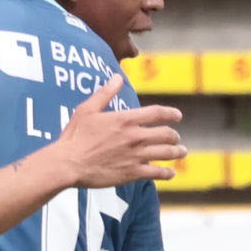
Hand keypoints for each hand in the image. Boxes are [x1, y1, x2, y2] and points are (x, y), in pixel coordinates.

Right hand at [54, 76, 185, 187]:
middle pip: (166, 134)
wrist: (68, 163)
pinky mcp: (133, 173)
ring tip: (182, 152)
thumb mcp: (87, 109)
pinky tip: (171, 173)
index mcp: (125, 120)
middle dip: (174, 135)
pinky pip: (157, 173)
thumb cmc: (74, 136)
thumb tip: (117, 77)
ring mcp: (136, 156)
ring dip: (177, 152)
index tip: (178, 116)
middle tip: (176, 138)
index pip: (157, 113)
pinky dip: (167, 173)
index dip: (170, 114)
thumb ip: (105, 93)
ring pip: (166, 153)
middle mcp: (135, 137)